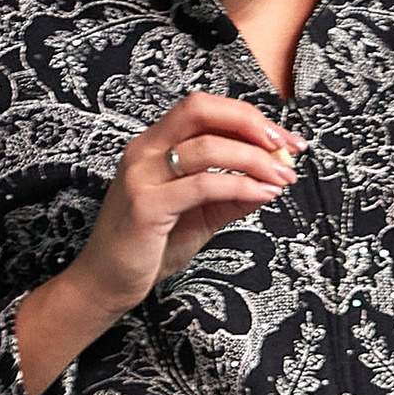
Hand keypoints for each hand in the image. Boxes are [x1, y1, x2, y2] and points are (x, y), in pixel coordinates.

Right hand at [16, 94, 302, 394]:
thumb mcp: (200, 215)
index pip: (203, 109)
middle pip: (201, 110)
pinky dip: (240, 185)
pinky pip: (203, 185)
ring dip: (254, 159)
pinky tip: (263, 194)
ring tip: (282, 177)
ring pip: (207, 147)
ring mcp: (142, 176)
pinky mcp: (146, 206)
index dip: (247, 117)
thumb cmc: (149, 248)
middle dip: (251, 122)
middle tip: (287, 146)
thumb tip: (273, 178)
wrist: (107, 285)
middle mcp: (144, 151)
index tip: (284, 138)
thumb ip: (232, 194)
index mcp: (154, 145)